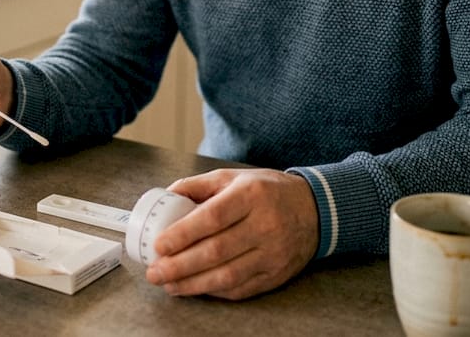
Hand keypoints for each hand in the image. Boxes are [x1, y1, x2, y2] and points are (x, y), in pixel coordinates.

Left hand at [146, 168, 318, 299]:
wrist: (314, 210)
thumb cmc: (266, 191)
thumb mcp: (233, 177)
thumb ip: (197, 186)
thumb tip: (164, 198)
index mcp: (251, 195)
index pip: (212, 218)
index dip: (183, 234)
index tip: (159, 245)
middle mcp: (265, 225)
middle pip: (216, 251)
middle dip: (179, 266)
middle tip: (154, 272)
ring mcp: (273, 253)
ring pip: (227, 276)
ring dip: (192, 284)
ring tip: (169, 285)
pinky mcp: (277, 274)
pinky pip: (241, 289)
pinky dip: (214, 291)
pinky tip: (195, 288)